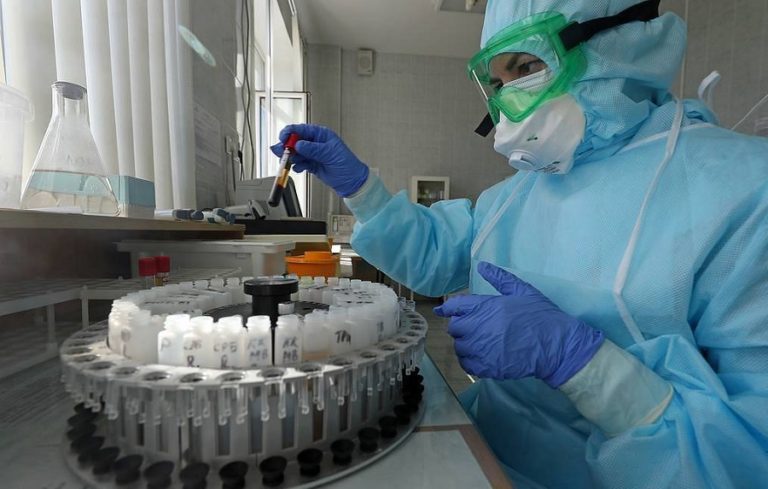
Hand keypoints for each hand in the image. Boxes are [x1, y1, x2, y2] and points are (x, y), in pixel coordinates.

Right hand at [270, 124, 369, 196]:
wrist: (351, 181)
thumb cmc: (347, 164)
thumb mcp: (330, 154)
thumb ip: (313, 149)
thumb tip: (299, 144)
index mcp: (321, 134)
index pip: (301, 129)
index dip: (290, 133)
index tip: (283, 139)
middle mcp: (315, 142)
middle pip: (295, 140)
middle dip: (287, 146)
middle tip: (281, 153)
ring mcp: (313, 153)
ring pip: (295, 152)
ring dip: (291, 157)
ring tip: (290, 162)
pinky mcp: (311, 164)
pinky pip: (299, 162)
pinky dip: (297, 165)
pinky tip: (300, 168)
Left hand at [434, 262, 604, 386]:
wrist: (556, 345)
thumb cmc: (541, 316)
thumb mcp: (522, 291)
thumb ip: (500, 278)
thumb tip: (483, 266)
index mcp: (486, 306)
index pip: (455, 306)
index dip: (447, 309)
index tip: (442, 311)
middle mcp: (479, 327)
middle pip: (455, 327)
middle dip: (461, 327)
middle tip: (474, 328)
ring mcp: (482, 348)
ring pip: (459, 347)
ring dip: (465, 344)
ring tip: (478, 343)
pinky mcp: (487, 367)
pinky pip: (466, 364)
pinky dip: (469, 360)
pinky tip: (480, 357)